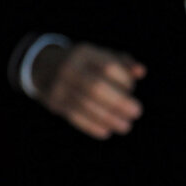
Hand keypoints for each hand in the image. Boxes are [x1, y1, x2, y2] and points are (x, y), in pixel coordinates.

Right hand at [30, 41, 146, 139]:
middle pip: (96, 87)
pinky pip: (73, 116)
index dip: (124, 79)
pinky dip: (91, 126)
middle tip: (136, 113)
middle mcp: (69, 69)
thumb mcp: (102, 57)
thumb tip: (141, 71)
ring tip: (125, 126)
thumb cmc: (86, 64)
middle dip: (119, 102)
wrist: (44, 68)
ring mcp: (59, 86)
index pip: (108, 67)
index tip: (131, 89)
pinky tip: (107, 131)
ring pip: (85, 105)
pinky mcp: (54, 103)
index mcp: (84, 53)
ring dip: (108, 118)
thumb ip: (124, 63)